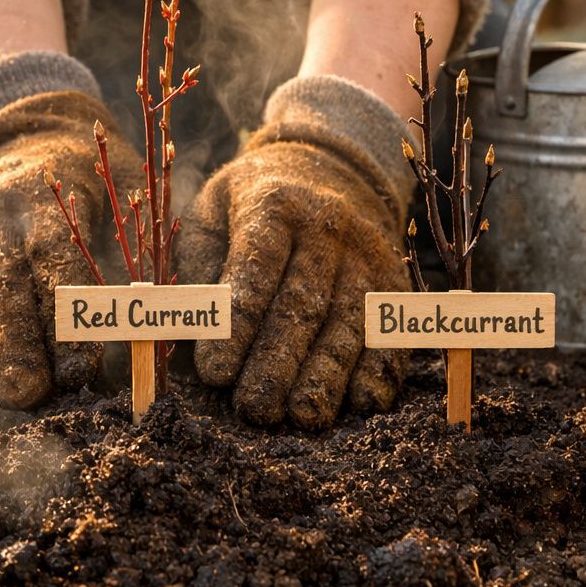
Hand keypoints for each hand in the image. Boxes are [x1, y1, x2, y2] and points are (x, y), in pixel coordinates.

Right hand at [0, 90, 131, 407]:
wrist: (26, 139)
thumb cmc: (90, 184)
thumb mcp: (123, 195)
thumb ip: (135, 250)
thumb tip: (156, 320)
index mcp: (45, 203)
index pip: (56, 264)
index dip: (68, 320)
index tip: (82, 373)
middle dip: (11, 343)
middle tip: (24, 395)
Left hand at [180, 80, 411, 427]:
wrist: (330, 169)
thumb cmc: (250, 206)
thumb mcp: (211, 213)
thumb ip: (200, 267)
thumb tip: (193, 333)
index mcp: (274, 204)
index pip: (256, 266)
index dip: (237, 322)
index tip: (213, 373)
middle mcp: (327, 226)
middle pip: (304, 301)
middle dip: (278, 361)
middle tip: (253, 409)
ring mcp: (366, 254)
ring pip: (349, 321)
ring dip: (328, 376)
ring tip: (302, 417)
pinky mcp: (393, 280)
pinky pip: (388, 329)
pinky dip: (379, 370)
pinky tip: (362, 404)